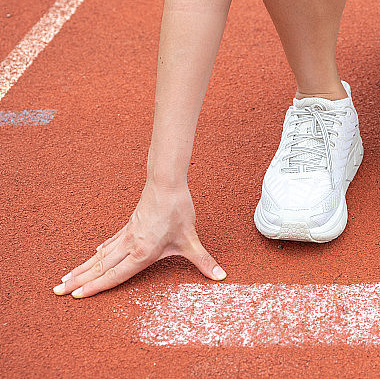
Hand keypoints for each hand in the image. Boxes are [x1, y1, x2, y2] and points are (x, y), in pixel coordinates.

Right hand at [54, 181, 225, 297]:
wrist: (166, 183)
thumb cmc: (178, 211)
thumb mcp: (192, 240)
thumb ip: (204, 261)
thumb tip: (221, 276)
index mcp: (142, 253)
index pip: (116, 275)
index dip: (97, 287)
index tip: (77, 296)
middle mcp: (130, 246)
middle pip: (100, 267)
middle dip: (79, 281)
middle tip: (56, 292)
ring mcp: (127, 235)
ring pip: (100, 255)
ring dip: (82, 268)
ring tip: (64, 279)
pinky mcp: (129, 225)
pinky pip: (111, 243)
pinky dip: (99, 252)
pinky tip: (94, 256)